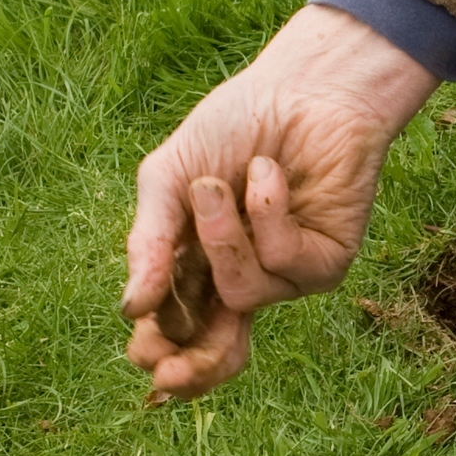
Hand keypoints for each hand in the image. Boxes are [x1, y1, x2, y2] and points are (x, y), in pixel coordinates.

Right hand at [122, 5, 438, 398]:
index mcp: (195, 270)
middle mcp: (240, 282)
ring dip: (222, 237)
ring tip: (219, 185)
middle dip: (192, 364)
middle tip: (166, 370)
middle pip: (217, 353)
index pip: (178, 328)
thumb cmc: (233, 127)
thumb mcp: (168, 179)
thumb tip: (130, 308)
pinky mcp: (325, 264)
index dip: (161, 350)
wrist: (303, 86)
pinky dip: (267, 213)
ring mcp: (285, 278)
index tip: (141, 354)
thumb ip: (148, 242)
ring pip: (241, 294)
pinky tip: (268, 175)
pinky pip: (283, 261)